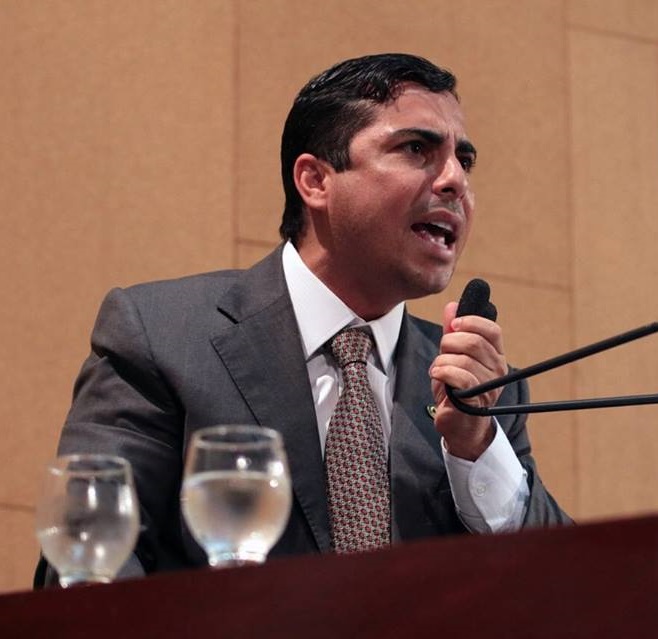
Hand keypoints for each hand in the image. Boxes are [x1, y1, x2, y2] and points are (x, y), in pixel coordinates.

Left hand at [428, 301, 506, 459]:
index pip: (492, 329)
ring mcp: (489, 385)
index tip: (454, 324)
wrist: (457, 422)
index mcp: (494, 354)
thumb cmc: (455, 388)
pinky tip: (438, 376)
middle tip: (442, 353)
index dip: (471, 321)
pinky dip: (443, 372)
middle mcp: (497, 368)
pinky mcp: (476, 399)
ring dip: (442, 361)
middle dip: (450, 342)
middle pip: (473, 342)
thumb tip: (452, 306)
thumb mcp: (452, 355)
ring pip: (462, 359)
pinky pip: (460, 376)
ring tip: (438, 370)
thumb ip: (453, 331)